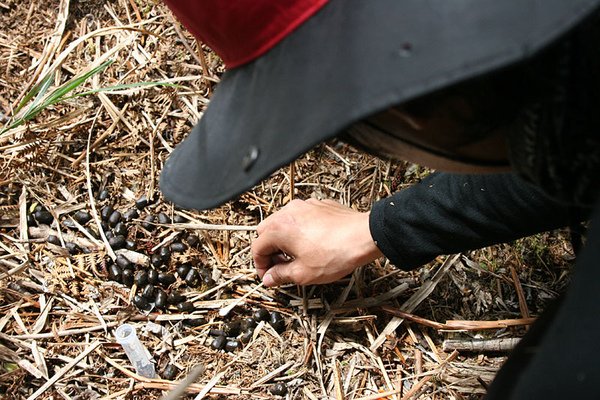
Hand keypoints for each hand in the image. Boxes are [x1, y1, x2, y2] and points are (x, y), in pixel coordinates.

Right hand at [252, 198, 382, 286]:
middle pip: (266, 231)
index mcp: (278, 229)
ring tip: (297, 255)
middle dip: (270, 250)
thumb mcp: (304, 273)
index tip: (269, 276)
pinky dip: (300, 229)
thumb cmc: (336, 253)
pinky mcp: (319, 205)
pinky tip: (313, 243)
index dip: (260, 266)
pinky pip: (301, 216)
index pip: (257, 248)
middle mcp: (288, 212)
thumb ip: (281, 275)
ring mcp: (304, 206)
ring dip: (284, 238)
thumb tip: (269, 278)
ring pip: (283, 221)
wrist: (365, 236)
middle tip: (281, 266)